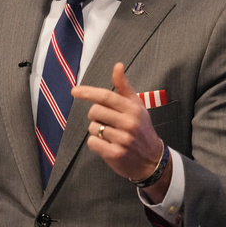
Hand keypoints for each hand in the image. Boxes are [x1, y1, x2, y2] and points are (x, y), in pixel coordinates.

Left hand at [71, 63, 168, 196]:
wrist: (151, 160)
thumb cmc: (141, 129)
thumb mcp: (137, 106)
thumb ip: (124, 87)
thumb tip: (117, 66)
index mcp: (133, 109)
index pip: (106, 96)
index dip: (88, 92)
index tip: (75, 91)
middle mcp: (129, 123)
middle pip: (95, 111)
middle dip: (95, 116)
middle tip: (106, 121)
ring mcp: (122, 139)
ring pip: (92, 127)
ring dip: (96, 131)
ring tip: (110, 135)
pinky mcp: (115, 154)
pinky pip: (92, 142)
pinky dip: (96, 143)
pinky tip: (108, 145)